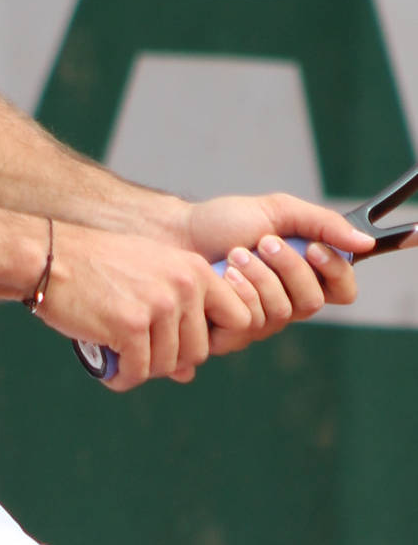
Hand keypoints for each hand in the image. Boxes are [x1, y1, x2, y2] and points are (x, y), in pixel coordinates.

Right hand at [39, 223, 254, 390]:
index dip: (215, 338)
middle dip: (171, 360)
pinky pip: (138, 370)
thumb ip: (174, 317)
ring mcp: (160, 305)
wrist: (48, 258)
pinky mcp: (131, 325)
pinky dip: (122, 378)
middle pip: (200, 350)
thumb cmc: (94, 267)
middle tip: (141, 356)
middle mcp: (184, 285)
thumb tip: (189, 375)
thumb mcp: (146, 278)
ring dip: (144, 370)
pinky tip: (109, 370)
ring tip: (122, 362)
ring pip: (169, 365)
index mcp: (195, 269)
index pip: (240, 318)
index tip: (184, 342)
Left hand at [174, 192, 371, 357]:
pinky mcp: (229, 333)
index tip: (312, 247)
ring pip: (280, 314)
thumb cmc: (225, 222)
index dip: (334, 272)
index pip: (342, 290)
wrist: (177, 233)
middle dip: (287, 269)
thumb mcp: (277, 210)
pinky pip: (248, 327)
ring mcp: (259, 322)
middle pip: (310, 303)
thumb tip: (366, 241)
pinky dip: (236, 296)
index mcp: (305, 275)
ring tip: (235, 255)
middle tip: (263, 243)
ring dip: (258, 278)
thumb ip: (323, 223)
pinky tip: (222, 277)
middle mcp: (287, 303)